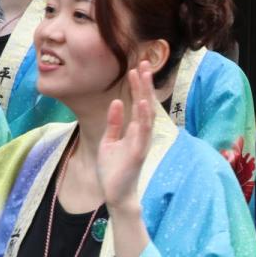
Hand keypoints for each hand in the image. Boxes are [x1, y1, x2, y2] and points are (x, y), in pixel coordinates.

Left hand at [98, 63, 154, 213]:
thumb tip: (116, 102)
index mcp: (134, 130)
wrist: (115, 194)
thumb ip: (114, 123)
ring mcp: (141, 142)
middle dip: (144, 83)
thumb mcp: (109, 141)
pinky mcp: (138, 152)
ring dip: (145, 94)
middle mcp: (141, 133)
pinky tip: (142, 102)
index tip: (135, 68)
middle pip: (145, 103)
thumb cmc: (113, 170)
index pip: (138, 104)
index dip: (137, 86)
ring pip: (146, 113)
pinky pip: (143, 132)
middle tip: (144, 62)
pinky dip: (143, 116)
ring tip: (143, 75)